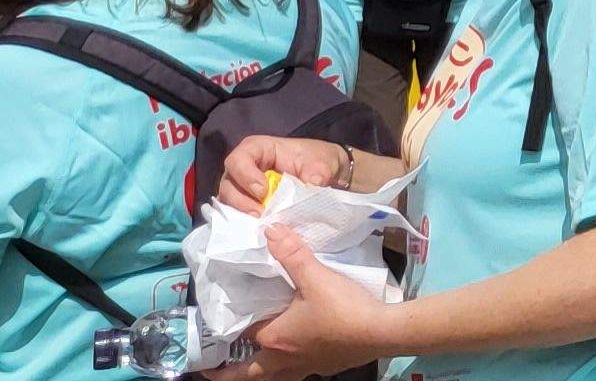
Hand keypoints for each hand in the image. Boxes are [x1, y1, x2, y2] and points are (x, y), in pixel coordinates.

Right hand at [215, 135, 356, 212]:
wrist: (325, 174)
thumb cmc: (318, 161)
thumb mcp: (322, 163)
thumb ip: (317, 172)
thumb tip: (313, 184)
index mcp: (259, 149)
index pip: (239, 159)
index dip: (245, 175)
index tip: (263, 191)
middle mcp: (244, 167)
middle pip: (229, 182)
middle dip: (240, 199)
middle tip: (259, 213)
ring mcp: (243, 186)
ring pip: (229, 199)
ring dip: (242, 211)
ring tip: (261, 220)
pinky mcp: (247, 202)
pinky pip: (237, 211)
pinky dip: (245, 219)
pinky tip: (260, 224)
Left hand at [235, 221, 392, 377]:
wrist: (384, 332)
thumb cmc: (344, 308)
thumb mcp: (316, 277)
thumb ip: (292, 254)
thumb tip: (269, 229)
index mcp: (275, 337)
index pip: (244, 333)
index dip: (235, 324)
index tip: (227, 317)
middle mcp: (285, 358)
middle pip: (249, 373)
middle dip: (229, 374)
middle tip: (211, 374)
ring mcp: (308, 366)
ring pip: (276, 377)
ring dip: (263, 375)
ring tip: (256, 371)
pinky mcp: (329, 367)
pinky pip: (302, 371)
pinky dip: (293, 367)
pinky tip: (303, 357)